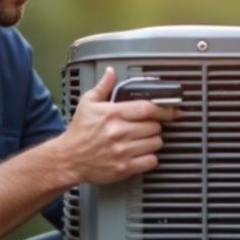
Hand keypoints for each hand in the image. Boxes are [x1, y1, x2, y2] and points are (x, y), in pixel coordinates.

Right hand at [61, 67, 180, 184]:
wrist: (68, 159)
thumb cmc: (79, 132)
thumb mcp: (87, 103)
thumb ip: (103, 87)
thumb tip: (111, 72)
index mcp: (113, 114)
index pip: (148, 108)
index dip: (163, 109)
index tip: (171, 110)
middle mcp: (119, 132)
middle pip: (155, 126)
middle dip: (155, 125)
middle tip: (148, 126)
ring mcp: (123, 151)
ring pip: (156, 143)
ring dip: (154, 140)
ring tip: (143, 139)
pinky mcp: (125, 168)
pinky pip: (151, 161)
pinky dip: (150, 157)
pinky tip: (141, 153)